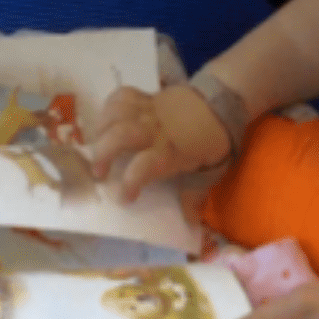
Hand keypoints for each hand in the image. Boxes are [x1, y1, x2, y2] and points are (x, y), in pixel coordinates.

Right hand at [91, 85, 231, 201]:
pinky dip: (108, 108)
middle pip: (121, 135)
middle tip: (99, 173)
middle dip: (102, 154)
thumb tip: (189, 222)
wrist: (219, 104)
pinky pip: (120, 97)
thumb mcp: (211, 170)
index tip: (125, 198)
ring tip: (99, 145)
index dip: (130, 183)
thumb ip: (196, 194)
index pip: (145, 166)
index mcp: (172, 152)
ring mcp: (149, 111)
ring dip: (101, 130)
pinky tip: (107, 122)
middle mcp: (155, 130)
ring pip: (116, 113)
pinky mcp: (145, 98)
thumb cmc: (213, 141)